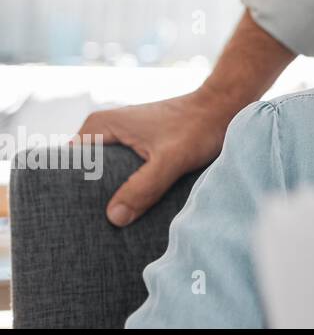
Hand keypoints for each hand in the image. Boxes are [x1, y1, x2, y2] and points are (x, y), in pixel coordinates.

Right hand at [75, 90, 235, 226]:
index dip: (70, 193)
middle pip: (85, 173)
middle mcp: (104, 129)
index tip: (79, 218)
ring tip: (117, 223)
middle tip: (98, 228)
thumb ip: (143, 187)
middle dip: (90, 198)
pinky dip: (128, 188)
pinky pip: (122, 171)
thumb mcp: (171, 160)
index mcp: (99, 127)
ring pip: (105, 175)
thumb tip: (113, 218)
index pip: (65, 166)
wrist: (226, 106)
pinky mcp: (138, 145)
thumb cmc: (199, 126)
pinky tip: (135, 208)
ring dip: (111, 195)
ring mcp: (121, 137)